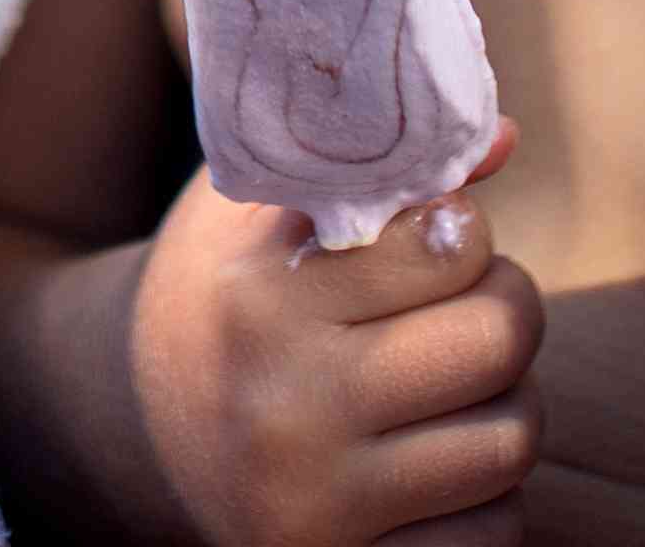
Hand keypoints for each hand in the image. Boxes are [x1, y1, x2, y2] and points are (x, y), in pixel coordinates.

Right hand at [127, 126, 538, 546]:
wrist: (134, 425)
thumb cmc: (226, 290)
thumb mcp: (262, 208)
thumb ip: (370, 165)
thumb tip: (506, 138)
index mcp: (261, 302)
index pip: (452, 242)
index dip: (464, 231)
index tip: (434, 238)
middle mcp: (286, 408)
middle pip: (499, 340)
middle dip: (505, 310)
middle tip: (465, 307)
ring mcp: (318, 506)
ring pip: (511, 442)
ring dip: (503, 404)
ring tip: (446, 384)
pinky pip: (496, 534)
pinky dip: (484, 496)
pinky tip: (427, 462)